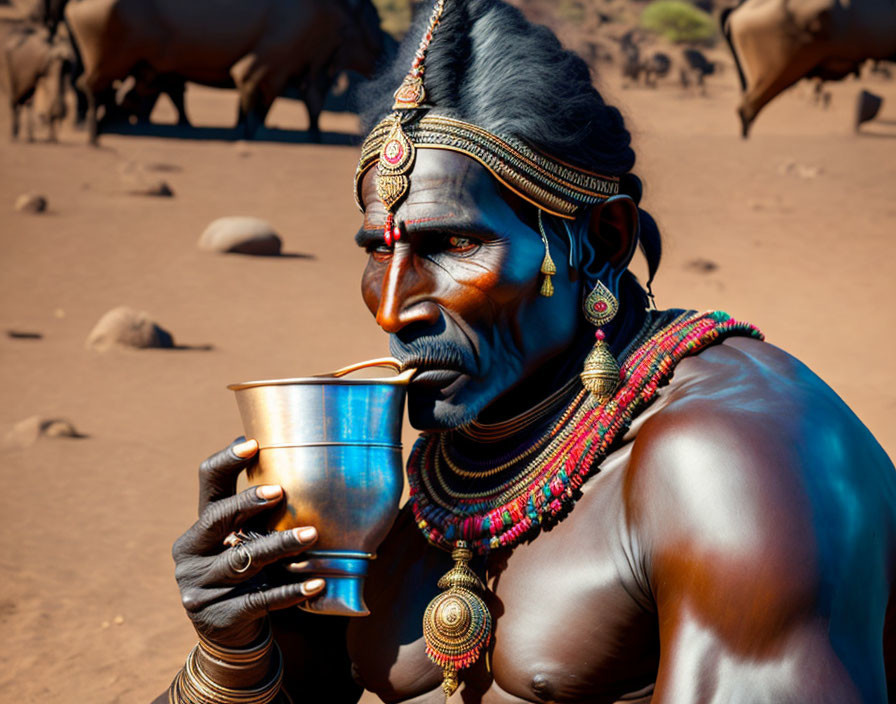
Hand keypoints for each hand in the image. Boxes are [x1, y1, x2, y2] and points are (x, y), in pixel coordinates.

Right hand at [171, 438, 324, 646]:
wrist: (230, 635)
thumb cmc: (247, 575)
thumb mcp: (245, 543)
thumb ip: (257, 514)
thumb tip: (294, 462)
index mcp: (198, 528)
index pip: (206, 485)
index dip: (226, 463)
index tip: (252, 444)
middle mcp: (190, 555)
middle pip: (216, 520)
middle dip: (247, 503)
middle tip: (280, 491)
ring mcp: (199, 588)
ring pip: (242, 560)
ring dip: (279, 546)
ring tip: (312, 535)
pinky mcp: (218, 617)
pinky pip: (259, 600)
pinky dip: (290, 591)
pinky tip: (316, 582)